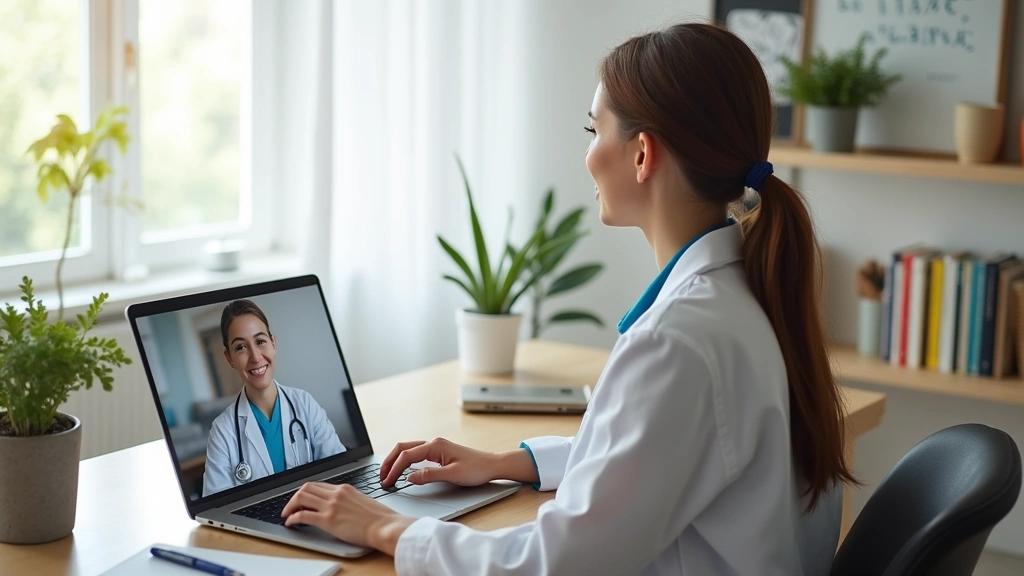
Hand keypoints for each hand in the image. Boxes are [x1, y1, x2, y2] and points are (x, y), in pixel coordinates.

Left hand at [281, 482, 414, 554]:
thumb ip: (349, 500)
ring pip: (301, 497)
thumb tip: (341, 506)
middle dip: (295, 496)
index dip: (307, 492)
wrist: (384, 526)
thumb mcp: (363, 501)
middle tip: (291, 506)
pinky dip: (293, 518)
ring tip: (287, 514)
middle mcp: (336, 494)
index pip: (319, 485)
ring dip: (290, 505)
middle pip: (306, 487)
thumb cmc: (379, 518)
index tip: (302, 499)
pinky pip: (303, 515)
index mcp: (345, 488)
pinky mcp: (328, 520)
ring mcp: (331, 505)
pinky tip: (291, 522)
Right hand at [380, 437, 537, 487]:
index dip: (394, 469)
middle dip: (389, 461)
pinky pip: (415, 453)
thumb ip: (429, 476)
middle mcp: (433, 443)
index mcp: (435, 446)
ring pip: (408, 449)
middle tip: (381, 477)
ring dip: (395, 460)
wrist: (492, 465)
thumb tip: (409, 478)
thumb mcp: (452, 475)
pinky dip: (404, 460)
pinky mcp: (438, 452)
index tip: (387, 482)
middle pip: (402, 448)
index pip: (406, 456)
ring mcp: (435, 447)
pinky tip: (401, 470)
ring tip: (387, 474)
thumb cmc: (476, 469)